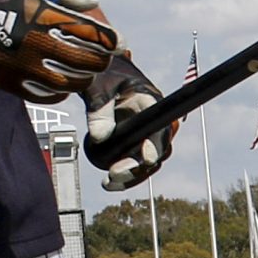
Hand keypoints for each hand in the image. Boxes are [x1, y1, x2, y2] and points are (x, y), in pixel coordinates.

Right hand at [0, 0, 116, 101]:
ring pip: (70, 82)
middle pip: (86, 60)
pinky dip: (60, 92)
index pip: (92, 34)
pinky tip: (62, 86)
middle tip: (104, 58)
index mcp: (45, 14)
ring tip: (85, 72)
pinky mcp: (8, 81)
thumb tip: (93, 5)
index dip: (111, 40)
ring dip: (83, 78)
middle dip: (101, 60)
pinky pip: (44, 95)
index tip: (119, 42)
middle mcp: (37, 43)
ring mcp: (23, 65)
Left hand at [85, 51, 176, 191]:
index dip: (156, 144)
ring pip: (146, 162)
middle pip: (155, 150)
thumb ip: (99, 109)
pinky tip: (109, 183)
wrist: (100, 75)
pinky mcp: (134, 142)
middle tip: (115, 173)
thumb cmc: (102, 73)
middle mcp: (153, 119)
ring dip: (131, 176)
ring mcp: (145, 132)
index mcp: (150, 100)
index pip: (160, 126)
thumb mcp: (97, 86)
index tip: (146, 158)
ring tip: (109, 182)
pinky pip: (135, 163)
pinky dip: (125, 175)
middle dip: (137, 166)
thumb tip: (99, 137)